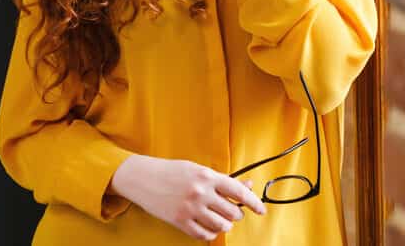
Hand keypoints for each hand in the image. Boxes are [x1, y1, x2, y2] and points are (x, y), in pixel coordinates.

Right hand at [109, 154, 266, 240]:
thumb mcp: (199, 170)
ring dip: (225, 224)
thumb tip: (247, 186)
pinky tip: (209, 227)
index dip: (254, 203)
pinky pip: (204, 235)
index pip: (239, 192)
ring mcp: (190, 208)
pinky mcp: (180, 221)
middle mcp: (201, 192)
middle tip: (232, 211)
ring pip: (221, 225)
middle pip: (232, 212)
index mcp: (207, 176)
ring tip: (220, 219)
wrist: (143, 177)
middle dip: (236, 214)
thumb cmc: (173, 171)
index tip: (261, 210)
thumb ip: (222, 180)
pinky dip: (211, 233)